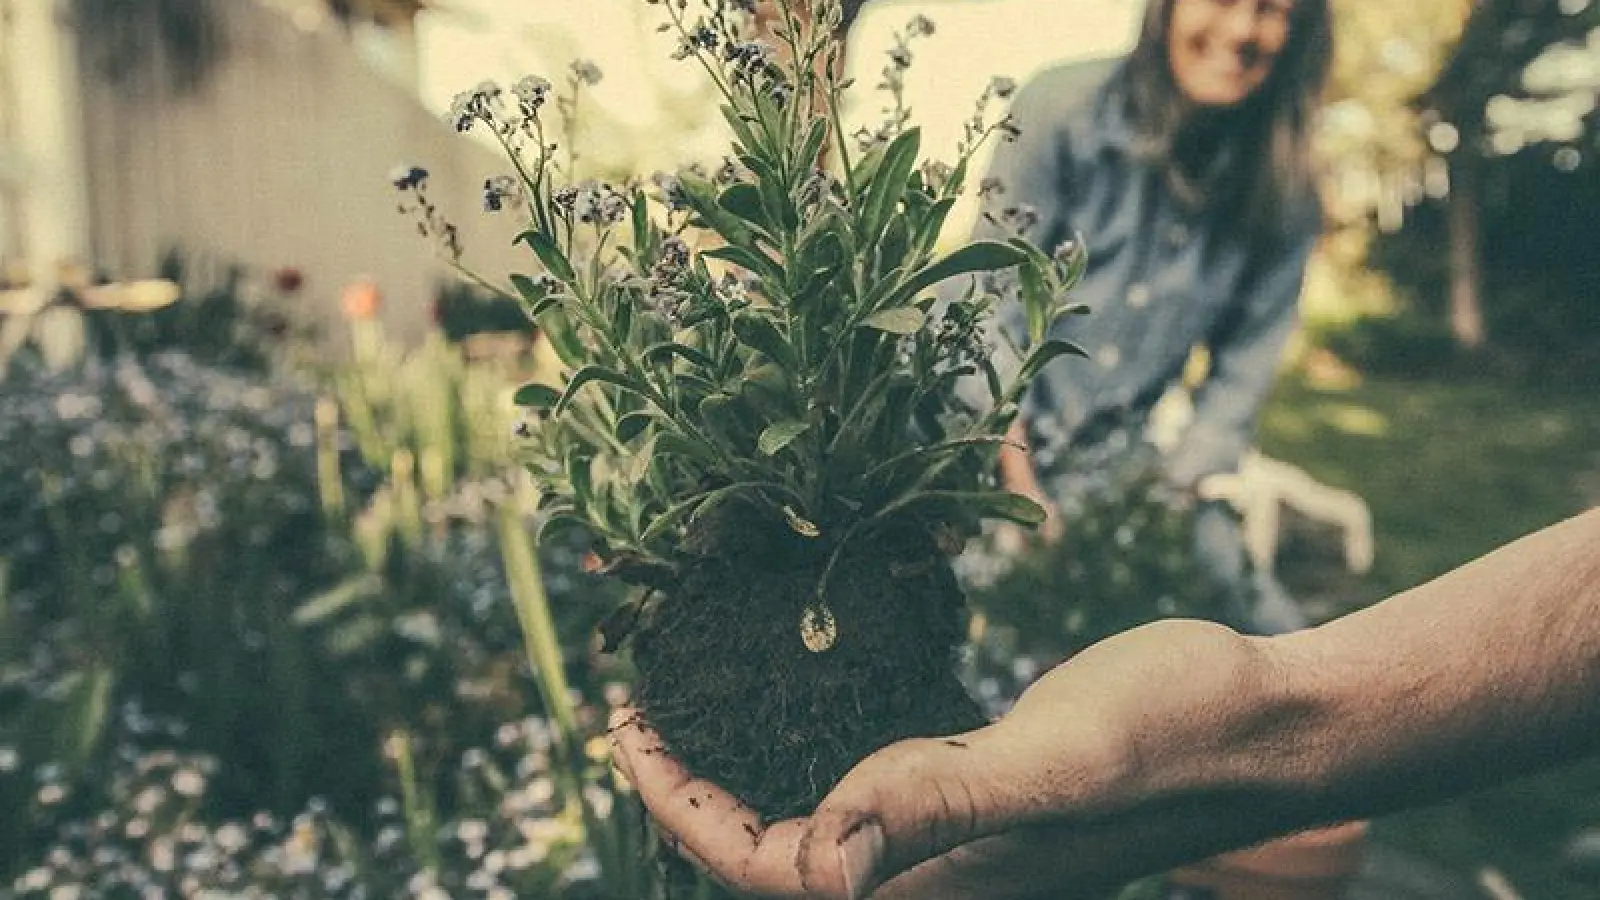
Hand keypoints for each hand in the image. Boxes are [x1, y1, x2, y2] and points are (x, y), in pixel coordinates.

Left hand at [610, 620, 1277, 898]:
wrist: (1265, 719)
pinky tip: (806, 700)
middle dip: (694, 793)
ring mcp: (966, 839)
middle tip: (642, 707)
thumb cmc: (1174, 736)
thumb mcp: (1054, 764)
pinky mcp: (990, 795)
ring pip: (820, 823)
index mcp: (935, 883)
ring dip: (750, 771)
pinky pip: (875, 789)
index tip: (625, 721)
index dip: (678, 804)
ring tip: (699, 704)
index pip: (766, 867)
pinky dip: (817, 748)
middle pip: (778, 856)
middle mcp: (939, 875)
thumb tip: (821, 870)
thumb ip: (935, 807)